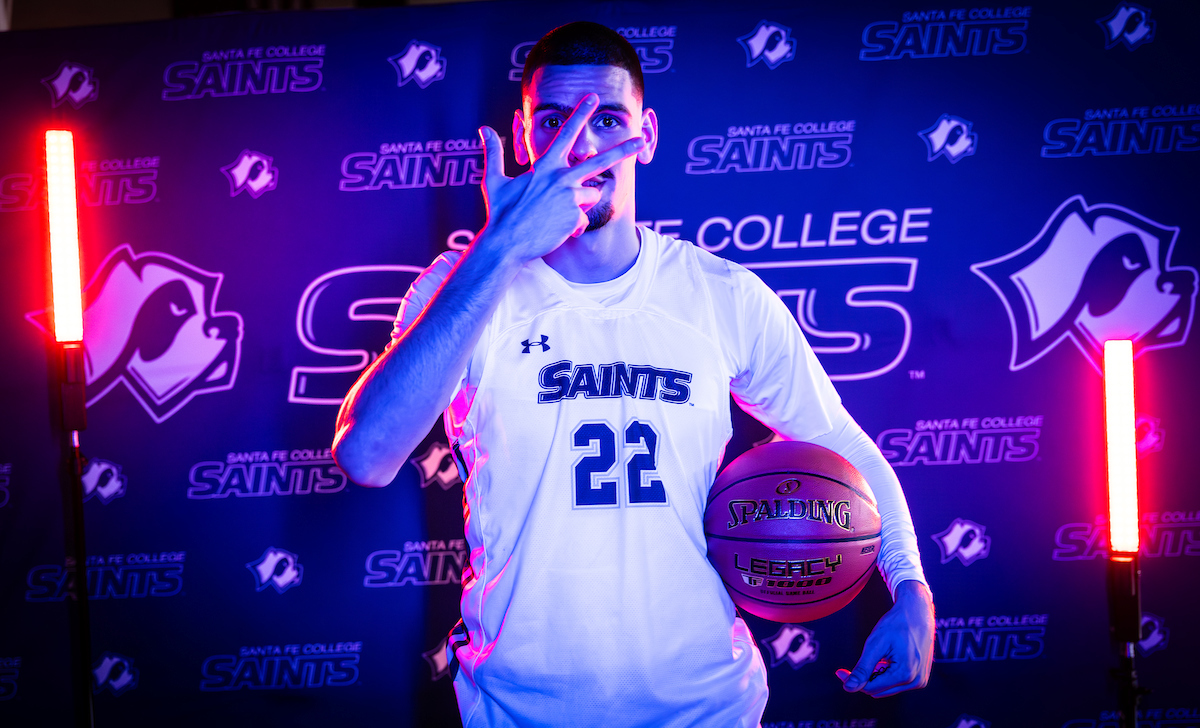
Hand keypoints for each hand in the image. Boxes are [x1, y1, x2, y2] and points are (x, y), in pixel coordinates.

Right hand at [475, 94, 644, 264]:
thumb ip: (493, 153)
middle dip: (623, 149)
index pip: (566, 134)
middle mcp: (560, 177)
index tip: (593, 98)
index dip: (580, 114)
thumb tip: (483, 129)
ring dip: (579, 206)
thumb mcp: (494, 180)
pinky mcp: (575, 217)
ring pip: (591, 195)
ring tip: (557, 215)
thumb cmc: (500, 213)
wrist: (505, 243)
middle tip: (642, 139)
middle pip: (599, 161)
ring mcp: (569, 197)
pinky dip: (574, 228)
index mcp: (544, 166)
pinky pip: (584, 220)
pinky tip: (557, 230)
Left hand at [835, 580, 933, 696]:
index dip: (854, 680)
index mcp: (905, 674)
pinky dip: (887, 674)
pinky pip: (896, 684)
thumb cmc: (896, 624)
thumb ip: (863, 668)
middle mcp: (916, 681)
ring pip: (886, 689)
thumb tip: (849, 687)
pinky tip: (890, 658)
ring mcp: (920, 681)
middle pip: (878, 691)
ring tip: (881, 656)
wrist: (917, 613)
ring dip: (878, 675)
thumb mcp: (875, 644)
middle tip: (863, 659)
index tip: (840, 672)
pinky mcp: (920, 678)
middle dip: (867, 678)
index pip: (871, 688)